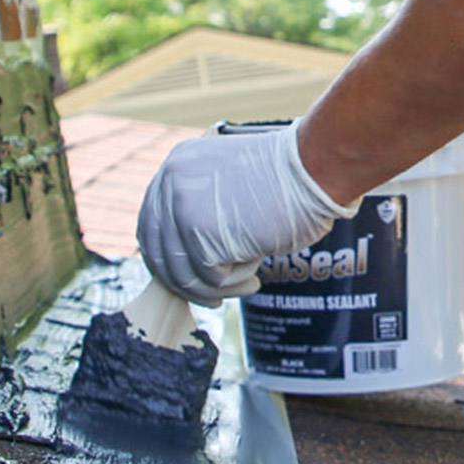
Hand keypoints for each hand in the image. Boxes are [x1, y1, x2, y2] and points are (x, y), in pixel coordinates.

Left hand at [137, 121, 359, 305]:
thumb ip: (201, 207)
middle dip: (187, 283)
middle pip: (160, 253)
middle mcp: (171, 183)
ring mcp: (182, 208)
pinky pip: (209, 279)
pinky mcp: (201, 235)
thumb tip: (186, 256)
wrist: (312, 168)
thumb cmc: (287, 179)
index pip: (152, 225)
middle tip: (213, 298)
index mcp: (176, 166)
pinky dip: (234, 284)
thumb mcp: (227, 183)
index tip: (190, 279)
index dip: (168, 260)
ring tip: (248, 282)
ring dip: (215, 287)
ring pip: (184, 272)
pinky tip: (255, 274)